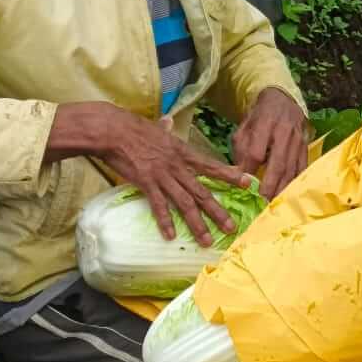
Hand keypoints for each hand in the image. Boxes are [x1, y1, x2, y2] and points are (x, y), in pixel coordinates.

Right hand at [46, 102, 249, 245]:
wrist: (114, 130)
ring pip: (185, 203)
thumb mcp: (155, 128)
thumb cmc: (133, 128)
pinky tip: (171, 236)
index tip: (247, 183)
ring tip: (206, 240)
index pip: (211, 166)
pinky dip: (165, 221)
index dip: (229, 175)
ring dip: (196, 223)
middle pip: (202, 192)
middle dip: (218, 211)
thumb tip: (166, 121)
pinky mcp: (146, 183)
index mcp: (183, 152)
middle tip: (231, 227)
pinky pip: (159, 205)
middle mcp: (177, 166)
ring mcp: (163, 175)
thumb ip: (164, 128)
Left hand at [232, 88, 308, 200]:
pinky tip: (289, 193)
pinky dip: (295, 181)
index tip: (243, 184)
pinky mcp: (306, 146)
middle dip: (270, 184)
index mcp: (266, 123)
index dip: (249, 169)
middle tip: (262, 201)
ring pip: (292, 167)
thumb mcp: (244, 125)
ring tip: (274, 202)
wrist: (283, 99)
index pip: (256, 151)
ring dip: (283, 187)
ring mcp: (298, 139)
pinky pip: (302, 167)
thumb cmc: (260, 115)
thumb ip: (241, 147)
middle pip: (278, 163)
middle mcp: (285, 131)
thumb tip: (238, 173)